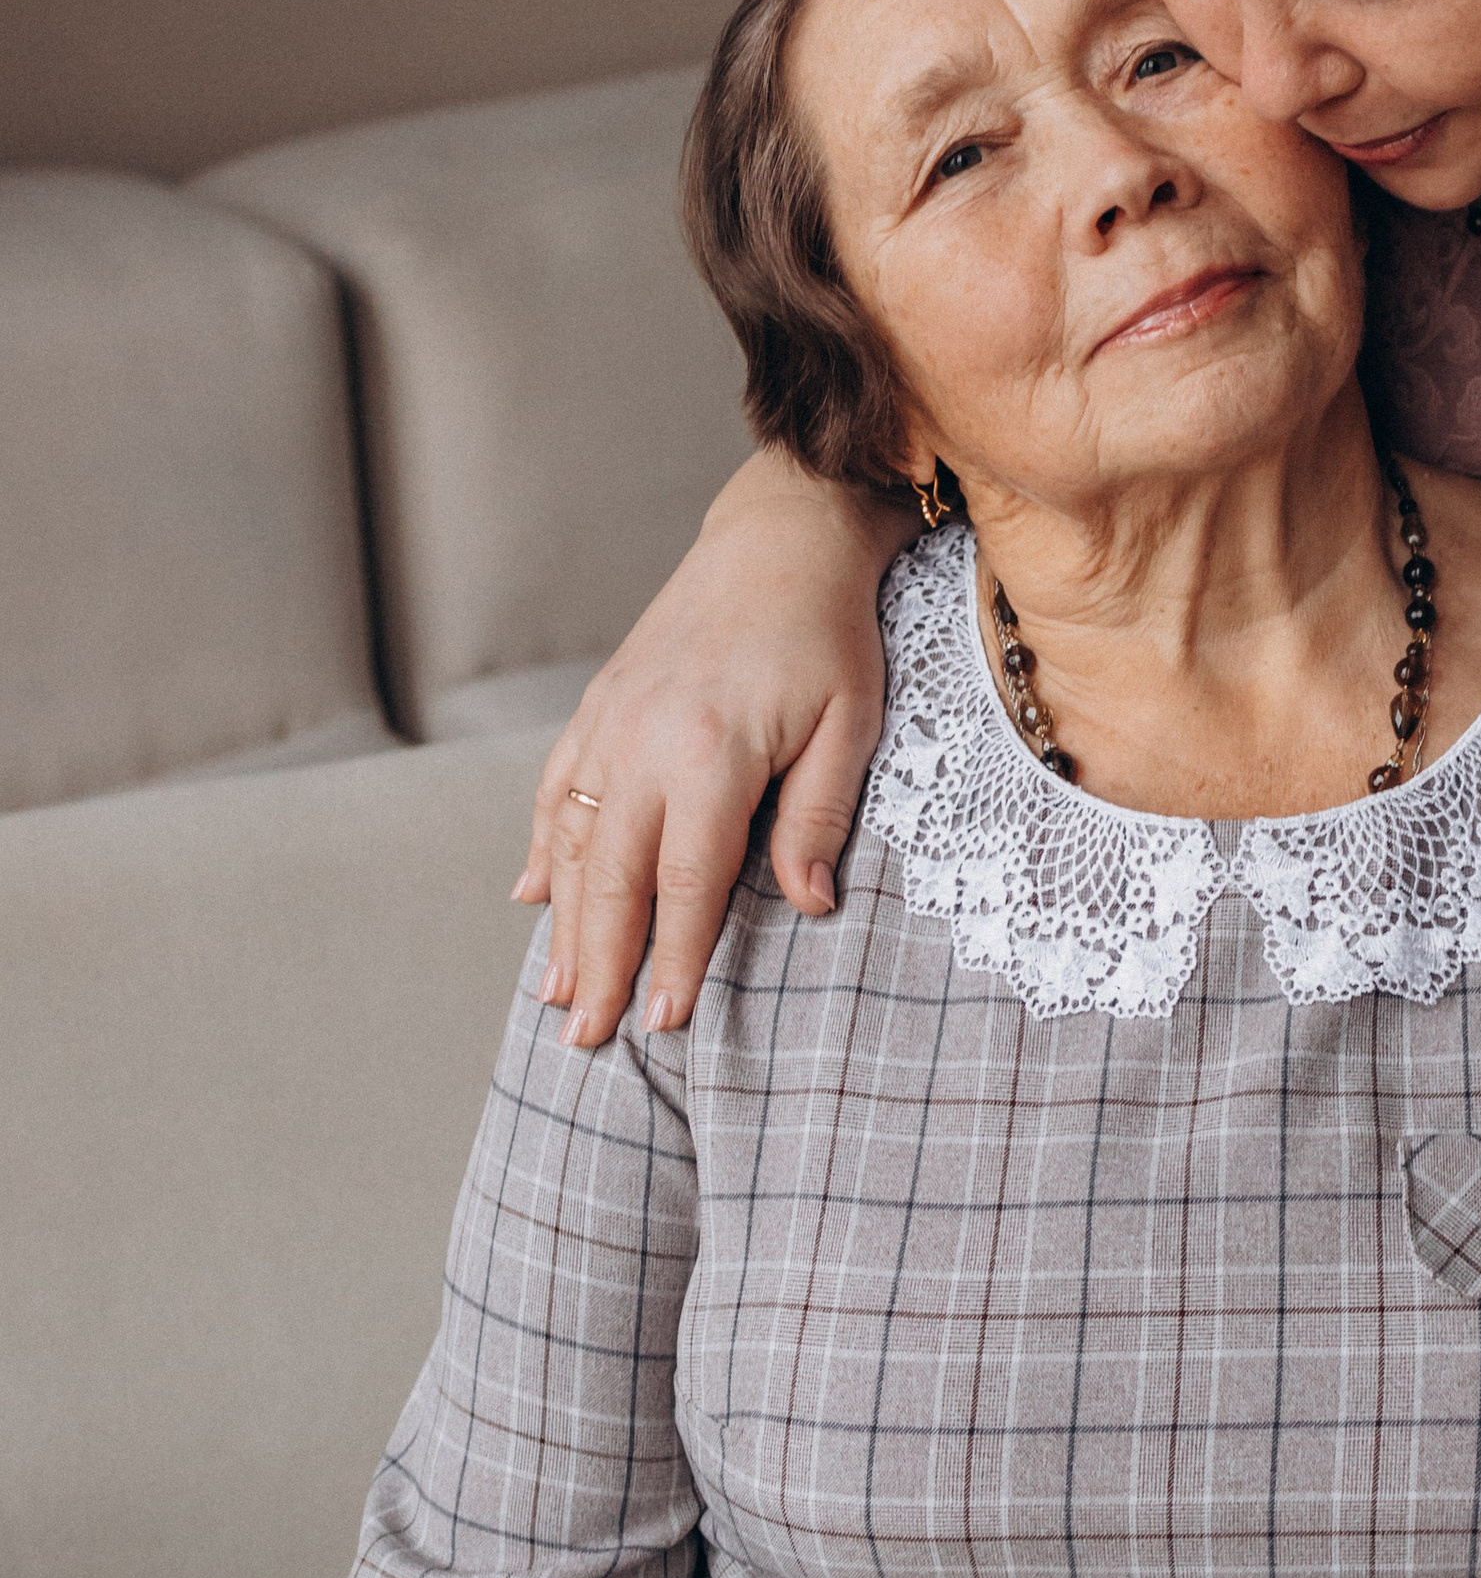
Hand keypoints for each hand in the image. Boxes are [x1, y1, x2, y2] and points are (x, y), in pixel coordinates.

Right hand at [517, 454, 908, 1044]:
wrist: (778, 536)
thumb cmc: (829, 632)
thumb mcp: (852, 723)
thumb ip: (819, 817)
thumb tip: (810, 906)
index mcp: (711, 753)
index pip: (686, 882)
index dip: (672, 959)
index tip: (662, 1024)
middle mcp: (643, 741)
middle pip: (610, 877)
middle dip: (597, 965)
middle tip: (586, 1040)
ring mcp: (610, 722)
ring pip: (568, 841)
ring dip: (560, 922)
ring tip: (554, 994)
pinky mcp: (598, 705)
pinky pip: (556, 790)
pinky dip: (539, 848)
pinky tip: (531, 897)